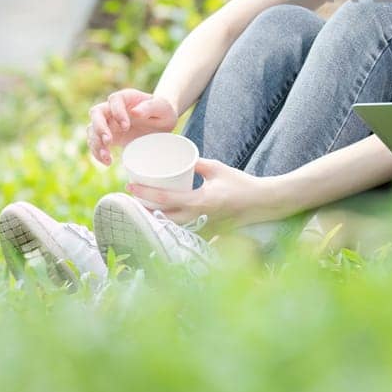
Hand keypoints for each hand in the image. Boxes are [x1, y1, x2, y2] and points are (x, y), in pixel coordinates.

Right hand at [88, 88, 177, 164]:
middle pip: (96, 113)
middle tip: (109, 141)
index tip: (126, 126)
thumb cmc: (162, 112)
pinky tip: (107, 161)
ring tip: (107, 157)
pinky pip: (95, 143)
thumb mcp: (163, 108)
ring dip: (96, 143)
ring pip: (92, 129)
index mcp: (127, 98)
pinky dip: (97, 153)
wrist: (161, 125)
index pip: (114, 100)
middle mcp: (113, 108)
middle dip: (99, 127)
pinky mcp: (108, 136)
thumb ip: (150, 107)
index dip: (117, 112)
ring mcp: (108, 122)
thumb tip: (135, 112)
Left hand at [125, 157, 283, 225]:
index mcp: (200, 201)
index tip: (130, 185)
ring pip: (170, 227)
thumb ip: (196, 163)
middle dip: (143, 208)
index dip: (145, 192)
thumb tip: (178, 158)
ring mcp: (203, 228)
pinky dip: (170, 226)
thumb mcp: (217, 168)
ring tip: (142, 207)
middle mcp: (199, 218)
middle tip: (132, 196)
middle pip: (161, 217)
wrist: (261, 203)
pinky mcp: (207, 233)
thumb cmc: (241, 183)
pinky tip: (162, 221)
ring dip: (154, 218)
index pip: (165, 199)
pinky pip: (183, 231)